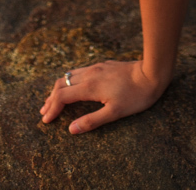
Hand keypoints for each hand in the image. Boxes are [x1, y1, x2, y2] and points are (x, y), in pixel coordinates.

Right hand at [40, 59, 166, 133]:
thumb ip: (91, 121)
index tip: (46, 120)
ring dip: (60, 88)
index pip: (63, 96)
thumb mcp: (114, 113)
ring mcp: (97, 67)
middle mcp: (90, 74)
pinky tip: (74, 87)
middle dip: (51, 98)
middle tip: (44, 111)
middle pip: (62, 83)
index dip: (52, 108)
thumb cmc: (135, 96)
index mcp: (90, 86)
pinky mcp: (103, 65)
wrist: (151, 72)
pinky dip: (70, 81)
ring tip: (53, 100)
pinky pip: (80, 71)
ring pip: (70, 75)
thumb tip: (71, 129)